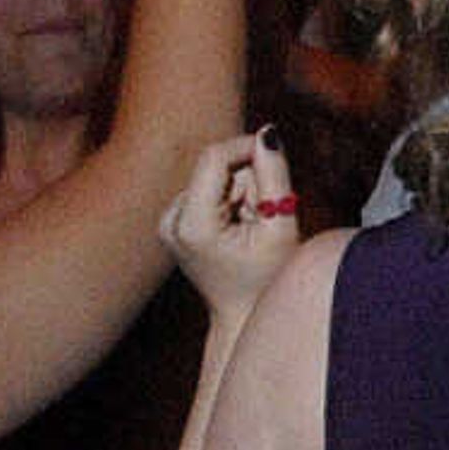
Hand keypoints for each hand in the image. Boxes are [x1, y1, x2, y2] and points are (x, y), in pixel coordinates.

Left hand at [161, 130, 302, 314]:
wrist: (243, 316)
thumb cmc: (268, 280)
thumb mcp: (281, 228)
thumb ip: (274, 177)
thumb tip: (268, 133)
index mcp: (191, 224)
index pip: (214, 158)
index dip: (248, 147)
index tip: (277, 151)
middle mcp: (170, 219)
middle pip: (215, 167)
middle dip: (249, 179)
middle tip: (266, 214)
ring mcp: (168, 221)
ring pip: (215, 177)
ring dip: (243, 191)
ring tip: (254, 227)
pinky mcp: (174, 221)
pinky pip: (209, 190)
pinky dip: (231, 201)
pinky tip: (239, 228)